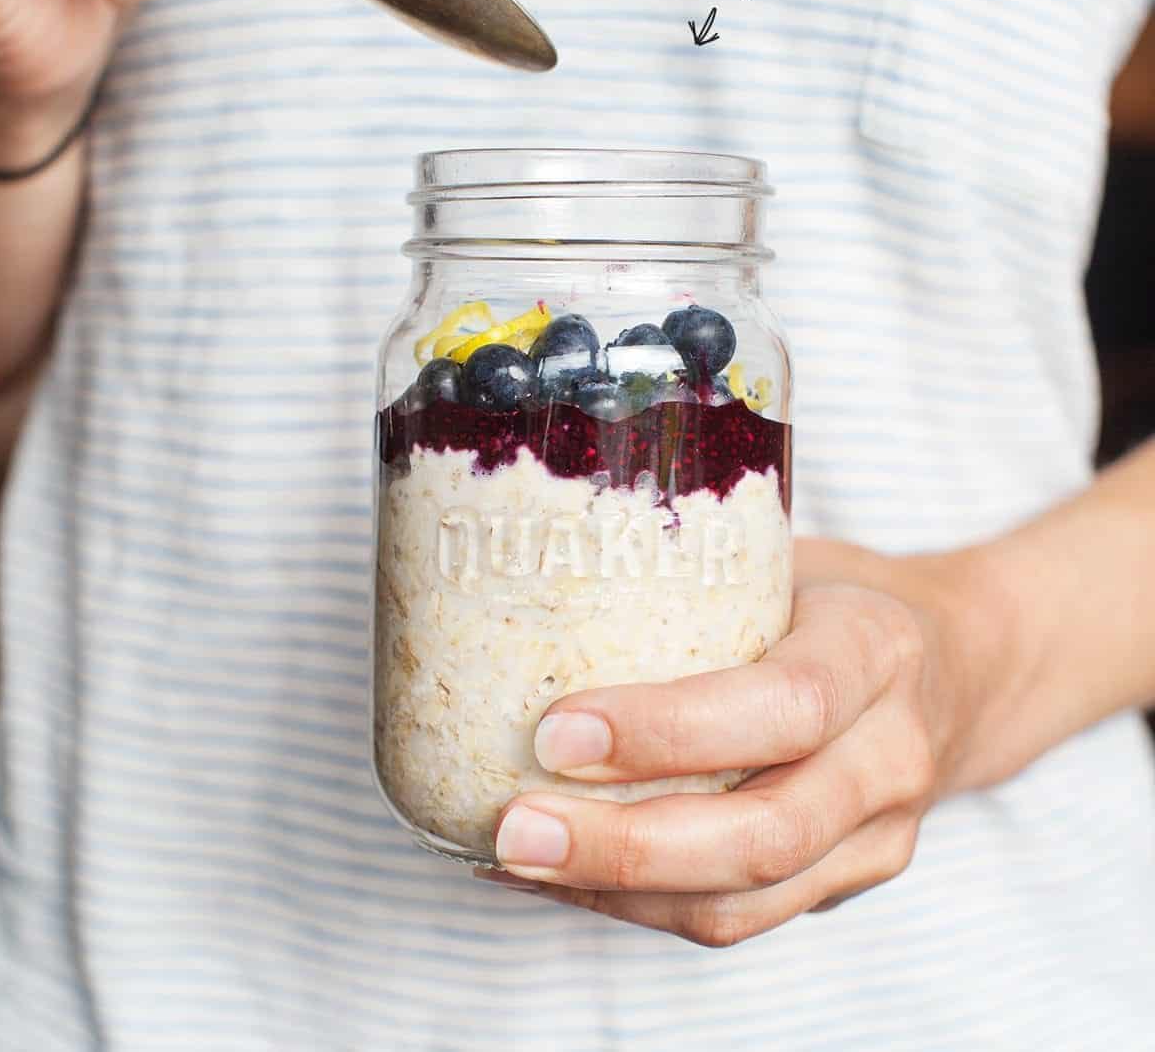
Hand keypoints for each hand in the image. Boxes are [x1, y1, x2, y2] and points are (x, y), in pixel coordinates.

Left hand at [476, 539, 995, 945]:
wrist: (961, 668)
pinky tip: (561, 874)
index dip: (668, 730)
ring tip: (515, 859)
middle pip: (765, 832)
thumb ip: (697, 570)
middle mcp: (892, 755)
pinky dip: (639, 906)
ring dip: (618, 893)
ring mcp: (880, 837)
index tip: (557, 728)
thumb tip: (537, 557)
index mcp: (876, 647)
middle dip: (625, 844)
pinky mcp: (845, 885)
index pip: (786, 705)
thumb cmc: (839, 596)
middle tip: (515, 825)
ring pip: (746, 901)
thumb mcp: (789, 558)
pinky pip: (739, 918)